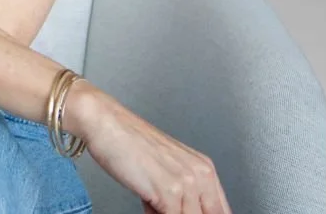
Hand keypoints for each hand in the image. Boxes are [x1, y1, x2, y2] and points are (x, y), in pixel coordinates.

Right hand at [73, 86, 232, 213]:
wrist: (104, 121)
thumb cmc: (128, 141)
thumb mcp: (164, 170)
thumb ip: (180, 197)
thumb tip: (181, 212)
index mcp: (204, 169)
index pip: (221, 211)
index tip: (184, 211)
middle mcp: (201, 174)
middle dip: (183, 213)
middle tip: (162, 205)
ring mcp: (186, 183)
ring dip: (163, 212)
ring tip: (150, 200)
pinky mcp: (169, 192)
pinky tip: (146, 201)